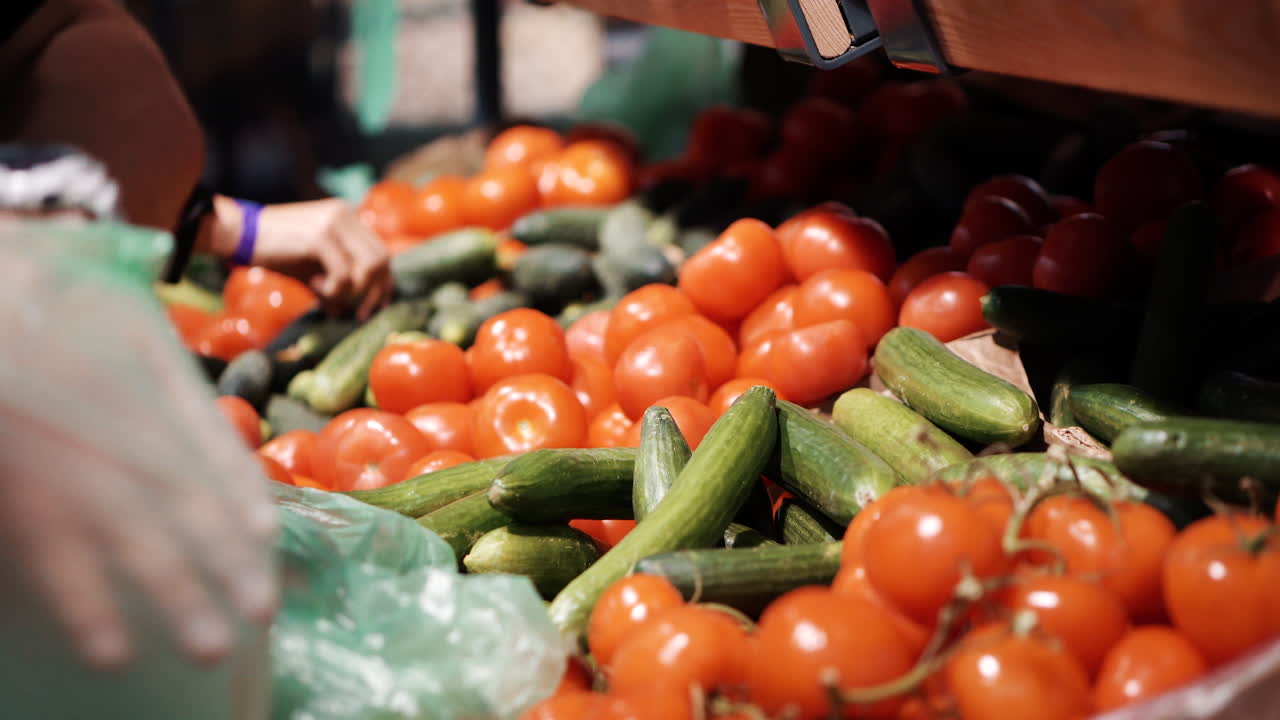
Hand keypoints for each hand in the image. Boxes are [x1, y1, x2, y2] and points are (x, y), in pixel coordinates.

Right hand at [0, 229, 278, 668]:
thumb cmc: (44, 291)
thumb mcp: (118, 309)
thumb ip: (164, 362)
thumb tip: (215, 432)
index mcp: (145, 362)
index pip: (208, 439)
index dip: (240, 492)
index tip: (266, 535)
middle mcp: (115, 412)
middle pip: (183, 497)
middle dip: (225, 559)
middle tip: (261, 608)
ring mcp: (64, 454)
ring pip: (129, 536)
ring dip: (174, 594)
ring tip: (212, 643)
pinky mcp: (18, 490)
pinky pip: (52, 557)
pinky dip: (83, 606)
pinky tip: (112, 647)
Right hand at [208, 196, 391, 319]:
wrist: (238, 233)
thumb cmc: (275, 251)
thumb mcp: (310, 268)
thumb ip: (333, 284)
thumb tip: (343, 313)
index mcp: (348, 216)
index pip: (381, 252)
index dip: (383, 283)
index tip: (376, 307)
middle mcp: (346, 214)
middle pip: (381, 260)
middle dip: (373, 293)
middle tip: (359, 314)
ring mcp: (334, 223)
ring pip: (367, 268)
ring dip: (351, 292)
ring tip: (326, 295)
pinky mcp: (320, 236)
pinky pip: (343, 274)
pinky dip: (333, 290)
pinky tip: (313, 286)